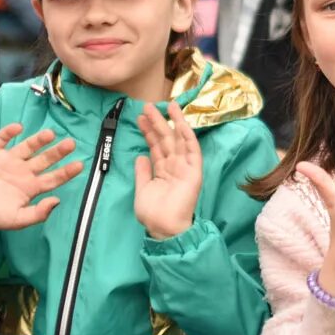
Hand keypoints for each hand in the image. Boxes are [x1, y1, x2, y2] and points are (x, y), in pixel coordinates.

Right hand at [0, 125, 81, 229]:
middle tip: (71, 144)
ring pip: (27, 146)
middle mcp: (23, 171)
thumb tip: (57, 201)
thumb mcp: (16, 220)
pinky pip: (2, 139)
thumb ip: (38, 213)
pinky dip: (9, 132)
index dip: (66, 172)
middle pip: (45, 159)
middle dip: (58, 152)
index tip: (79, 165)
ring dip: (38, 140)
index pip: (54, 178)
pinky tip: (18, 128)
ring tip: (50, 134)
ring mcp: (8, 160)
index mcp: (30, 187)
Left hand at [134, 102, 202, 239]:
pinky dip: (186, 135)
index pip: (156, 146)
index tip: (140, 119)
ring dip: (171, 123)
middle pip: (165, 139)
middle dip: (157, 122)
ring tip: (162, 107)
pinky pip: (191, 149)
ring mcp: (185, 166)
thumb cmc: (153, 213)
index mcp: (163, 170)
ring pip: (177, 140)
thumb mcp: (142, 189)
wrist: (164, 227)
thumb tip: (141, 156)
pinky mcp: (194, 170)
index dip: (148, 132)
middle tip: (146, 107)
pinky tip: (180, 122)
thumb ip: (143, 172)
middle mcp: (175, 165)